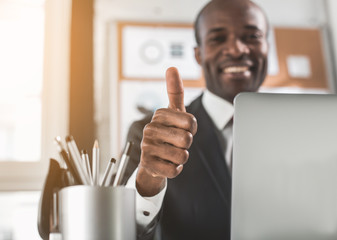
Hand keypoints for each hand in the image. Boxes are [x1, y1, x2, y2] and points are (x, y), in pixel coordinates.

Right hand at [136, 67, 197, 196]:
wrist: (152, 160)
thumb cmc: (167, 133)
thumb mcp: (173, 113)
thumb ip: (175, 91)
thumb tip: (171, 67)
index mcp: (159, 114)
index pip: (191, 123)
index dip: (192, 130)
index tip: (182, 129)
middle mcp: (150, 128)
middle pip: (187, 140)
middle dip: (186, 145)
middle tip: (175, 143)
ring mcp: (147, 147)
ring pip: (182, 156)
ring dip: (181, 158)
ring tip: (170, 154)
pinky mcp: (147, 164)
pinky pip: (175, 170)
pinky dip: (175, 169)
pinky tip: (166, 164)